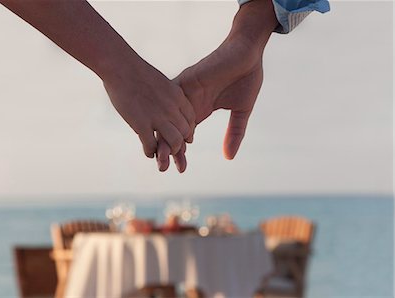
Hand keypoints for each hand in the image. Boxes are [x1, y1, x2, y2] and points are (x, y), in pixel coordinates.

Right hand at [104, 61, 195, 157]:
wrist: (120, 67)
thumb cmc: (136, 72)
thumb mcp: (161, 82)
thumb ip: (167, 96)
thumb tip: (166, 104)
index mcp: (177, 96)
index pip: (191, 119)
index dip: (187, 129)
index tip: (181, 134)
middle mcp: (171, 108)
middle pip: (184, 132)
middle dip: (179, 142)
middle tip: (171, 146)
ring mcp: (157, 117)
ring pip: (174, 142)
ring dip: (169, 150)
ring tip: (162, 151)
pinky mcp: (141, 125)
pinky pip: (151, 145)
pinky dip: (151, 152)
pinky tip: (148, 152)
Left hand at [156, 0, 277, 171]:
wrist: (248, 50)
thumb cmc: (247, 77)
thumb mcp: (241, 111)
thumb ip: (234, 133)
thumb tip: (229, 157)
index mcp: (200, 109)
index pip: (185, 134)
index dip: (181, 150)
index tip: (179, 169)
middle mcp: (189, 102)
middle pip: (172, 126)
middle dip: (168, 148)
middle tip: (164, 167)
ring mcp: (186, 91)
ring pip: (168, 115)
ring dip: (163, 134)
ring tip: (159, 156)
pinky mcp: (187, 80)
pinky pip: (172, 99)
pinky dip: (166, 115)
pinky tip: (161, 132)